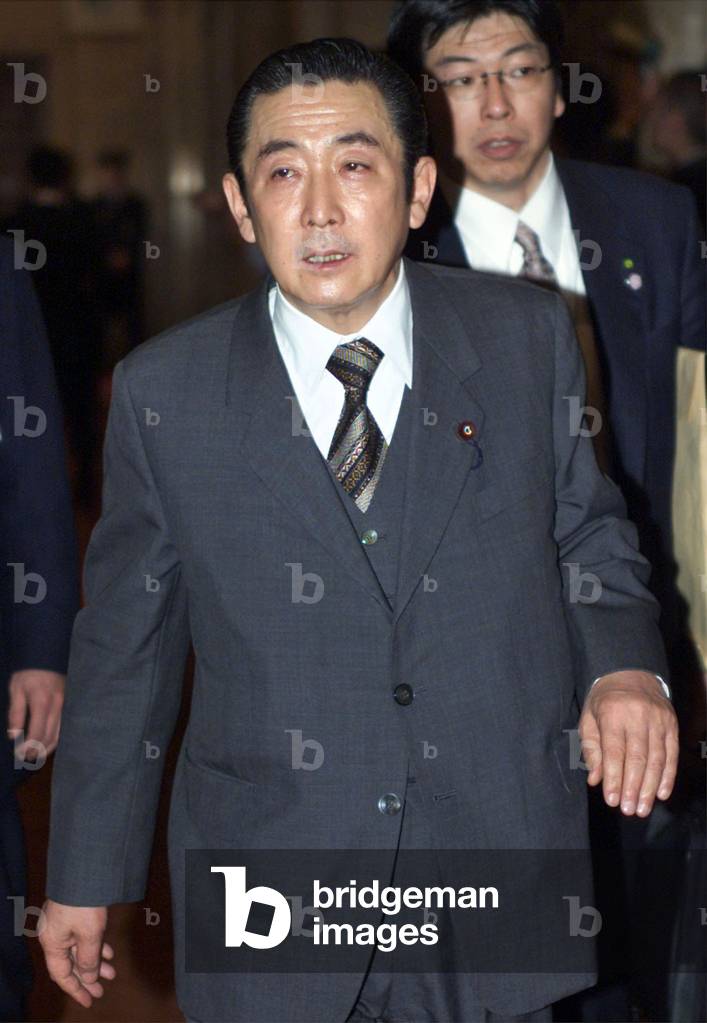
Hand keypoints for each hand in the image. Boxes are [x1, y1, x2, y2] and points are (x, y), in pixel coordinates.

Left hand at [7, 669, 64, 761]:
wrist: (47, 656)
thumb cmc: (28, 673)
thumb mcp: (16, 690)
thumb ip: (15, 713)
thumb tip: (14, 736)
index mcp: (42, 701)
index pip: (37, 732)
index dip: (29, 746)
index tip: (20, 754)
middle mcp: (57, 705)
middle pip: (50, 735)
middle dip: (38, 750)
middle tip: (26, 759)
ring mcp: (66, 705)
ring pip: (60, 733)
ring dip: (48, 747)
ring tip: (36, 756)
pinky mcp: (68, 704)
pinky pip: (64, 726)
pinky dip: (56, 738)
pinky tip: (48, 744)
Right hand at [39, 900, 115, 1006]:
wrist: (83, 870)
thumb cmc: (83, 904)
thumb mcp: (89, 935)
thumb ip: (89, 960)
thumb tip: (88, 979)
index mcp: (52, 943)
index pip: (62, 974)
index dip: (76, 989)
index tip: (90, 1001)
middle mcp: (54, 934)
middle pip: (71, 963)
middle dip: (87, 977)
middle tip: (103, 990)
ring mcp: (63, 922)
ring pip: (79, 949)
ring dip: (95, 961)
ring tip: (112, 972)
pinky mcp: (73, 912)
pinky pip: (83, 936)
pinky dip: (96, 945)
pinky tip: (108, 951)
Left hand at [579, 670, 677, 814]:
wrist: (630, 672)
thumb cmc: (604, 700)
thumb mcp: (589, 718)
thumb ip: (591, 749)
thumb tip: (595, 780)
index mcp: (613, 713)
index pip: (614, 752)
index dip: (614, 778)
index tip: (611, 800)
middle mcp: (638, 716)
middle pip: (638, 758)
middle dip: (633, 787)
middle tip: (629, 810)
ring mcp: (658, 720)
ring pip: (657, 758)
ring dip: (650, 787)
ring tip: (643, 808)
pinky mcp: (671, 724)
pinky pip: (672, 753)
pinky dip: (668, 776)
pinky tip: (662, 793)